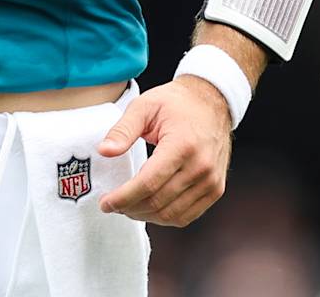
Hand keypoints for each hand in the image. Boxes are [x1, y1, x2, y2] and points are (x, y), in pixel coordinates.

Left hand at [96, 76, 232, 226]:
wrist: (212, 101)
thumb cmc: (176, 103)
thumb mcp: (144, 106)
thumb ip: (123, 130)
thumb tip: (104, 151)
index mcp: (182, 145)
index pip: (148, 183)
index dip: (123, 197)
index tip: (105, 203)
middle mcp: (201, 167)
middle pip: (158, 202)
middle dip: (129, 208)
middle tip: (111, 204)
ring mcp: (211, 181)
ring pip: (172, 215)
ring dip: (145, 216)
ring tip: (127, 207)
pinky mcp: (215, 189)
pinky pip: (187, 216)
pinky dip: (165, 218)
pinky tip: (148, 209)